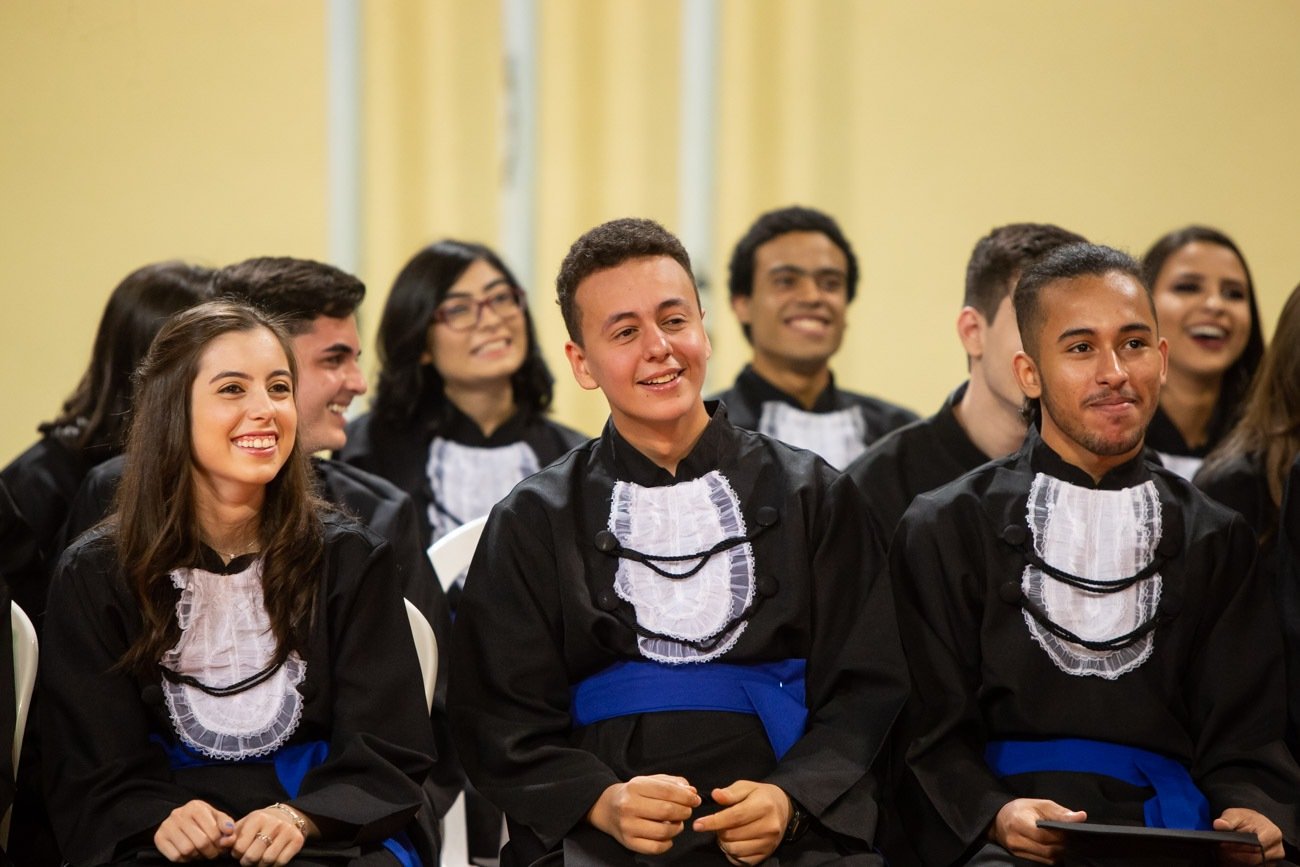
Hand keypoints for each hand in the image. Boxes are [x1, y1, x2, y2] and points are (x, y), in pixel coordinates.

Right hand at [153, 799, 235, 860]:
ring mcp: (167, 826)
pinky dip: (185, 859)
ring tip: (201, 852)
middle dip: (210, 851)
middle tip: (213, 853)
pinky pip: (175, 856)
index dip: (220, 843)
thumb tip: (229, 837)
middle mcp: (179, 814)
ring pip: (187, 850)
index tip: (221, 846)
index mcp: (195, 806)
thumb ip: (226, 825)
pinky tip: (189, 854)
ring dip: (197, 856)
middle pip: (201, 842)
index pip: (213, 831)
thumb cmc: (201, 819)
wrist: (178, 821)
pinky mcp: (159, 838)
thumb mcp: (216, 817)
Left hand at [228, 805, 312, 865]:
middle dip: (248, 861)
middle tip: (248, 858)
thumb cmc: (259, 824)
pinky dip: (274, 865)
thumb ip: (230, 835)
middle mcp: (274, 823)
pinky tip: (271, 858)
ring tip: (259, 858)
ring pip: (268, 860)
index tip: (239, 851)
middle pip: (253, 856)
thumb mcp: (244, 825)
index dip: (237, 853)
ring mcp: (287, 831)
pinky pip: (281, 862)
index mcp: (257, 818)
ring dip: (260, 864)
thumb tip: (221, 844)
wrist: (285, 816)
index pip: (240, 847)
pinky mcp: (297, 840)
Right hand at [586, 774, 700, 854]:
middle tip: (687, 811)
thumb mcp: (649, 781)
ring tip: (677, 822)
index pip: (667, 791)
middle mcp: (629, 806)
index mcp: (635, 787)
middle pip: (667, 810)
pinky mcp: (629, 843)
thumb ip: (672, 783)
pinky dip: (668, 843)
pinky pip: (656, 847)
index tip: (695, 799)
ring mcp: (628, 826)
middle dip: (684, 811)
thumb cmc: (634, 793)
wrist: (608, 808)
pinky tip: (668, 835)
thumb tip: (692, 792)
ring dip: (678, 827)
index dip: (686, 796)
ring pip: (664, 831)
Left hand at [692, 780, 789, 865]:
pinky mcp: (766, 854)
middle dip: (718, 830)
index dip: (713, 822)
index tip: (697, 825)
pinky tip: (734, 842)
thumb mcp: (746, 787)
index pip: (734, 817)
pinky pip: (741, 860)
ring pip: (735, 849)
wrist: (784, 808)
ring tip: (726, 832)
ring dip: (723, 843)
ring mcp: (768, 843)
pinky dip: (732, 853)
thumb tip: (715, 795)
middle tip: (718, 823)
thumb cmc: (761, 796)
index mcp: (763, 806)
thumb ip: (730, 792)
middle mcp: (768, 827)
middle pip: (732, 835)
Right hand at [989, 798, 1085, 864]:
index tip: (1070, 831)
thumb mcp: (1039, 804)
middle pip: (1047, 850)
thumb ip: (1060, 812)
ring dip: (1059, 852)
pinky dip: (1052, 856)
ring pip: (1047, 859)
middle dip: (1062, 845)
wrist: (999, 819)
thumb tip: (1080, 817)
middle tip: (1070, 838)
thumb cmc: (1020, 809)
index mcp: (1019, 822)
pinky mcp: (1019, 857)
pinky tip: (1054, 848)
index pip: (1044, 836)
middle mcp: (1016, 839)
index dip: (1061, 836)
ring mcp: (1017, 851)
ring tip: (1062, 842)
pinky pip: (1042, 862)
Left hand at [1214, 808, 1284, 864]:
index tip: (1223, 843)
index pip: (1255, 845)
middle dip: (1234, 854)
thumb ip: (1228, 820)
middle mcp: (1277, 849)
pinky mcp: (1268, 866)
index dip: (1237, 846)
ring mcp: (1274, 860)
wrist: (1255, 826)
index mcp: (1272, 833)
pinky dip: (1240, 864)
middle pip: (1253, 858)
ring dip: (1236, 860)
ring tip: (1225, 852)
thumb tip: (1219, 824)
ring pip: (1251, 865)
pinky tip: (1233, 856)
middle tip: (1221, 849)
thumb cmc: (1246, 820)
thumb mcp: (1235, 815)